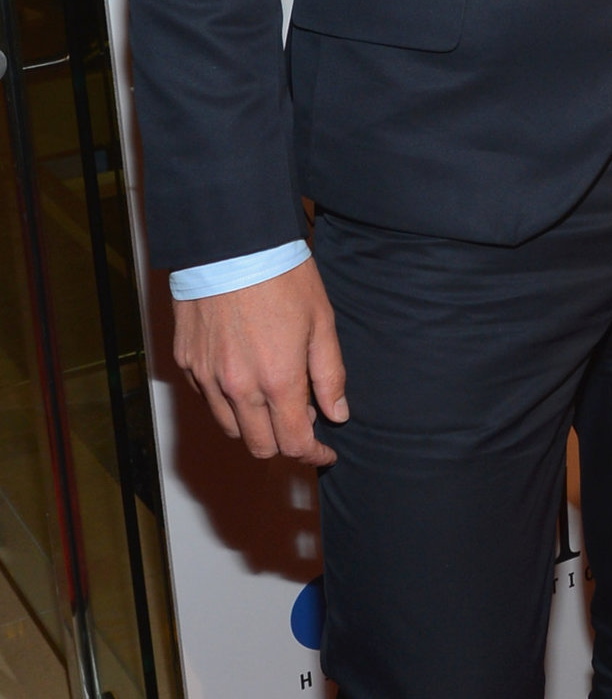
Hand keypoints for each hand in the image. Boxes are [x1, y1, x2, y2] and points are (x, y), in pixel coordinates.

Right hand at [172, 258, 346, 463]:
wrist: (231, 243)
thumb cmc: (282, 275)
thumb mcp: (322, 321)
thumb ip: (330, 374)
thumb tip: (337, 414)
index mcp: (278, 380)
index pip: (295, 444)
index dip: (313, 455)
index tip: (325, 452)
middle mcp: (239, 388)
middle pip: (260, 446)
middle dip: (284, 442)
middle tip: (301, 418)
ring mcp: (208, 377)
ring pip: (231, 427)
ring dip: (254, 424)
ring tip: (272, 395)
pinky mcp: (187, 363)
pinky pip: (208, 399)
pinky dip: (228, 400)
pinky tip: (244, 374)